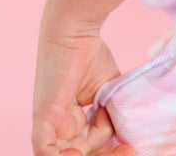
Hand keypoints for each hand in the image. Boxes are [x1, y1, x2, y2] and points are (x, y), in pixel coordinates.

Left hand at [32, 23, 136, 155]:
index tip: (131, 146)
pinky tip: (79, 152)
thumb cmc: (91, 53)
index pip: (90, 147)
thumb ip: (115, 113)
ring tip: (115, 144)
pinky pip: (45, 151)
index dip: (111, 150)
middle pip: (81, 153)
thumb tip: (128, 135)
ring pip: (65, 155)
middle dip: (106, 155)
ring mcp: (50, 124)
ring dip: (90, 155)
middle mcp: (60, 126)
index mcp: (72, 121)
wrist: (75, 31)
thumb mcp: (108, 91)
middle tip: (129, 149)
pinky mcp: (43, 119)